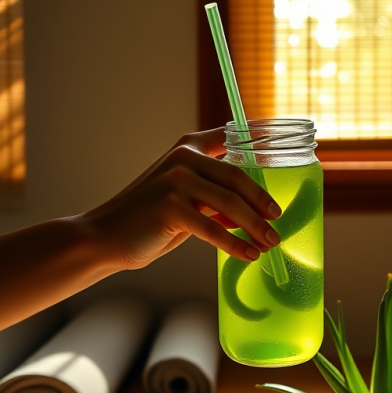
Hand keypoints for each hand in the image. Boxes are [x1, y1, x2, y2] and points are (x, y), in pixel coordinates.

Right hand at [75, 128, 282, 270]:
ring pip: (230, 203)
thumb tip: (252, 216)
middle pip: (238, 176)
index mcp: (189, 148)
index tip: (285, 149)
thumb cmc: (148, 221)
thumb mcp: (185, 202)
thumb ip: (214, 201)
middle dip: (262, 201)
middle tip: (278, 220)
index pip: (232, 137)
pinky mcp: (170, 207)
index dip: (261, 139)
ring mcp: (176, 180)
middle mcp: (183, 158)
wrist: (106, 237)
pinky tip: (249, 255)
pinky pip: (214, 228)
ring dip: (255, 226)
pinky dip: (235, 244)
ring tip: (270, 242)